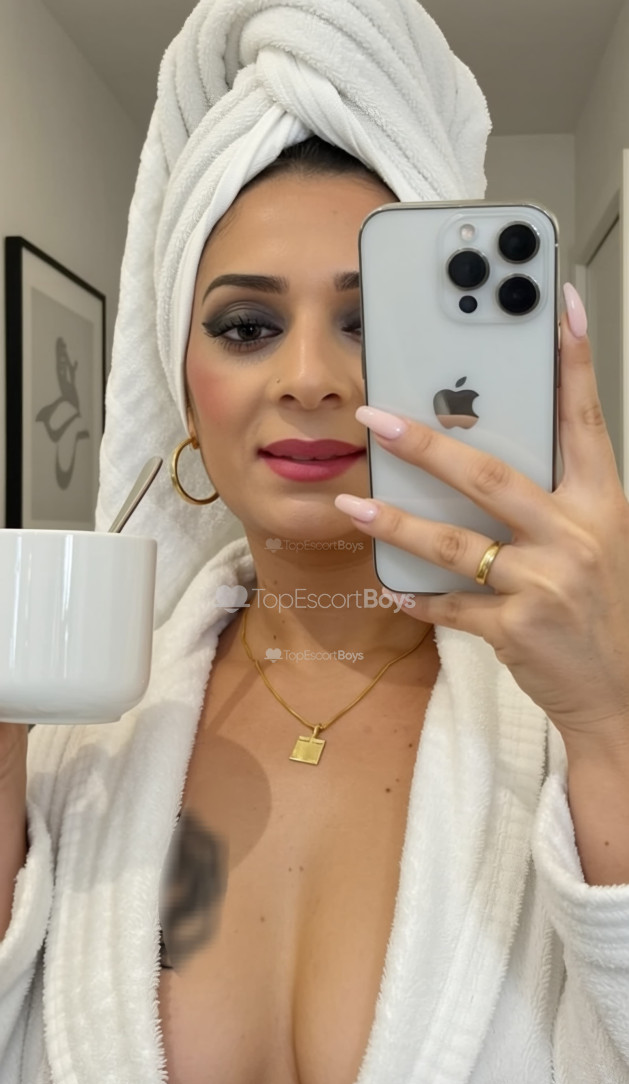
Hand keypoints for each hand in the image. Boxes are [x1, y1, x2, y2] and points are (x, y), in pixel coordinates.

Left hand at [335, 287, 628, 747]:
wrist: (619, 694)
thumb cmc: (602, 610)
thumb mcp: (596, 542)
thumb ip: (552, 501)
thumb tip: (481, 462)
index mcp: (599, 504)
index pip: (584, 420)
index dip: (572, 361)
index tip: (559, 305)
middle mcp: (576, 536)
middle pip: (491, 476)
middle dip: (427, 444)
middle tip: (376, 417)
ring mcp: (546, 584)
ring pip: (455, 543)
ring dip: (396, 522)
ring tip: (351, 505)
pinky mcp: (518, 630)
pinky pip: (451, 606)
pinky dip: (416, 596)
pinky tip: (387, 584)